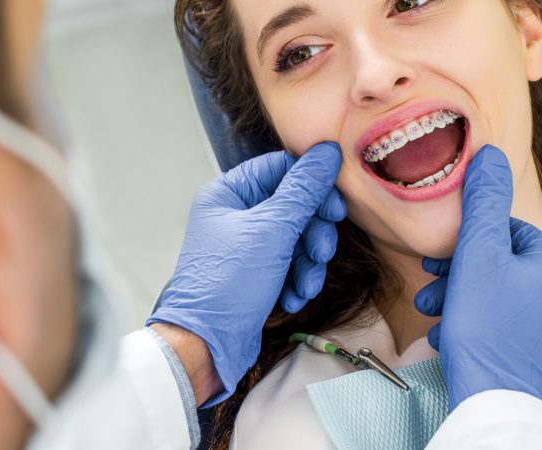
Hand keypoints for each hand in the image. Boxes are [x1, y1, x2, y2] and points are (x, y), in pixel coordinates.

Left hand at [147, 142, 346, 403]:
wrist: (206, 345)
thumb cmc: (228, 284)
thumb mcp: (273, 230)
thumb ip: (304, 190)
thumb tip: (327, 152)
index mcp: (227, 193)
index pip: (280, 169)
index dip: (313, 186)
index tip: (335, 208)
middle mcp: (233, 215)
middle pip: (293, 206)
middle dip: (313, 232)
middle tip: (321, 252)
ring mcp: (244, 247)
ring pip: (295, 238)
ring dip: (308, 262)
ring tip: (306, 284)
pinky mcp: (254, 274)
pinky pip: (287, 265)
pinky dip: (296, 280)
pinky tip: (292, 297)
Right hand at [414, 145, 541, 412]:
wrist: (501, 403)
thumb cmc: (486, 329)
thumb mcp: (477, 256)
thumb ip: (482, 203)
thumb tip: (490, 153)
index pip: (504, 231)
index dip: (464, 242)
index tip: (436, 259)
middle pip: (501, 267)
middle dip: (459, 275)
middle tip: (429, 288)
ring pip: (500, 301)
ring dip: (463, 303)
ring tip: (435, 316)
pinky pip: (507, 332)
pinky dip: (478, 330)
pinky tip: (453, 340)